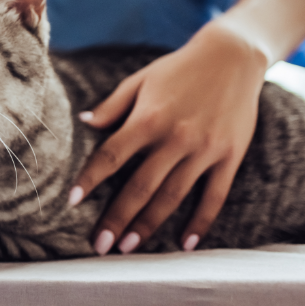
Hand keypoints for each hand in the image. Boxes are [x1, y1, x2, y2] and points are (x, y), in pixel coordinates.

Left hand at [69, 21, 266, 254]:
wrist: (232, 57)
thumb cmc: (177, 69)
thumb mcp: (139, 81)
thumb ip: (112, 106)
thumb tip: (84, 122)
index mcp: (148, 118)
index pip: (111, 155)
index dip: (90, 180)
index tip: (72, 202)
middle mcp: (175, 138)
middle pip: (141, 186)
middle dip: (118, 218)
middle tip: (100, 246)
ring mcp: (204, 150)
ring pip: (173, 197)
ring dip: (150, 225)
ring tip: (129, 248)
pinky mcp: (229, 157)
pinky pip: (214, 197)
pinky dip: (200, 222)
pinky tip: (185, 244)